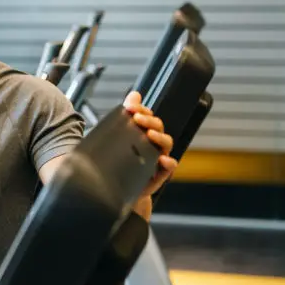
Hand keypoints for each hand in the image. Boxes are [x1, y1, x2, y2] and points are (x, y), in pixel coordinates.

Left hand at [123, 91, 177, 213]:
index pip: (147, 116)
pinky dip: (168, 163)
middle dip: (149, 120)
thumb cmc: (119, 162)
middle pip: (157, 126)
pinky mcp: (158, 175)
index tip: (130, 107)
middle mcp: (152, 143)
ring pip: (165, 143)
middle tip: (137, 118)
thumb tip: (134, 94)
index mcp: (142, 133)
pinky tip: (163, 160)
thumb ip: (126, 116)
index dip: (141, 109)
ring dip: (159, 137)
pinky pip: (169, 168)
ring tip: (149, 134)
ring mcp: (156, 158)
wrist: (115, 190)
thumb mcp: (117, 138)